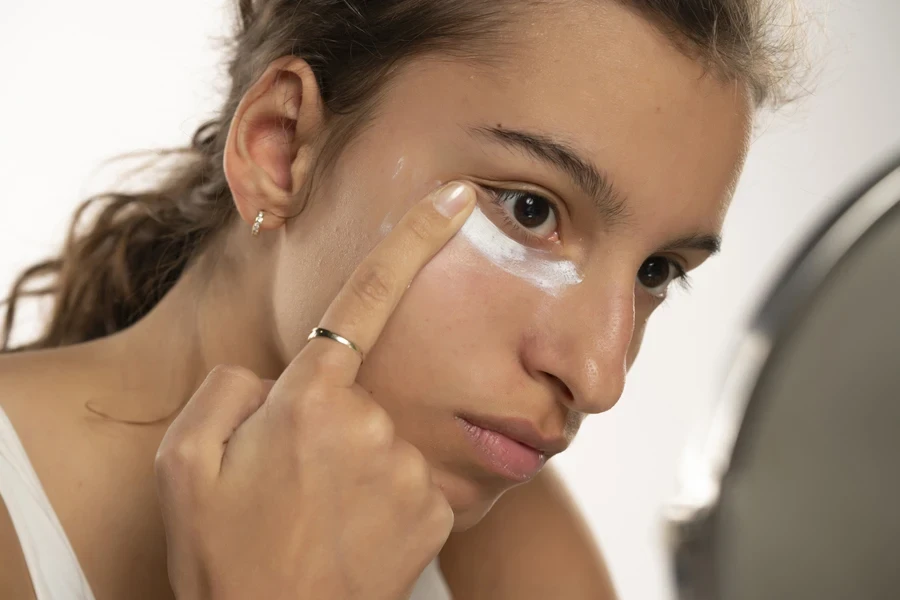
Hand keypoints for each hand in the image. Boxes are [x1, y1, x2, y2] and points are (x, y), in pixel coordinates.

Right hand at [155, 182, 475, 599]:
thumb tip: (275, 376)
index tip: (457, 198)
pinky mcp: (438, 510)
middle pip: (353, 392)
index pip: (367, 297)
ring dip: (350, 464)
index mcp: (310, 399)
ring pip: (381, 439)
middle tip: (286, 482)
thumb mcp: (185, 464)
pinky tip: (349, 533)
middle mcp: (374, 425)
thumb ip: (226, 391)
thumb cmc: (225, 555)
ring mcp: (412, 469)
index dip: (415, 239)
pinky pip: (406, 480)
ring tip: (313, 517)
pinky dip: (380, 496)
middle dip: (323, 420)